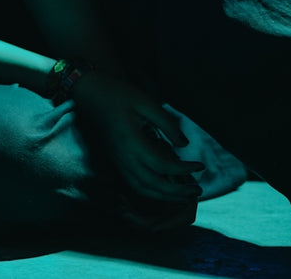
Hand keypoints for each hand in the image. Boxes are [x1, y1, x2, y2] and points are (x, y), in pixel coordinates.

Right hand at [72, 71, 204, 204]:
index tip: (201, 166)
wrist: (89, 94)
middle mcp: (123, 157)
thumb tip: (184, 144)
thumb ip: (166, 123)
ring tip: (183, 197)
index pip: (161, 165)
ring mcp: (117, 161)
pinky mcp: (115, 161)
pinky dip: (151, 192)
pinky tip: (164, 189)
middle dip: (176, 192)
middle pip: (151, 184)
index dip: (183, 169)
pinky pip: (133, 184)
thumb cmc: (118, 94)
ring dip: (164, 197)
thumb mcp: (145, 102)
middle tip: (197, 191)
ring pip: (141, 189)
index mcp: (131, 142)